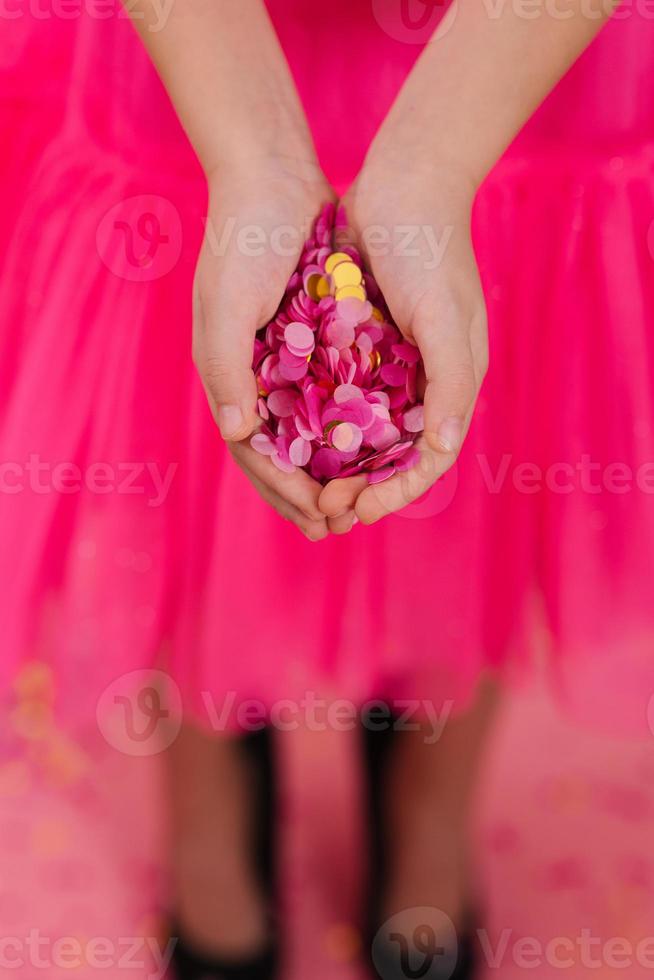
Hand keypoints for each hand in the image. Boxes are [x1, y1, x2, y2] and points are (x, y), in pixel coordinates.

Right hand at [193, 156, 334, 539]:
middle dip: (305, 493)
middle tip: (337, 528)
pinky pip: (324, 396)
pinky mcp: (308, 339)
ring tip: (353, 502)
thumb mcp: (226, 304)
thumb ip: (225, 369)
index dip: (283, 489)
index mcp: (227, 375)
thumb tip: (238, 433)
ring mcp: (280, 358)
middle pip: (278, 452)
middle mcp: (252, 375)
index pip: (254, 450)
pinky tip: (366, 447)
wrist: (270, 176)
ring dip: (325, 470)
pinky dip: (340, 428)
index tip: (318, 519)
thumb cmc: (243, 241)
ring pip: (303, 431)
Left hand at [319, 160, 487, 525]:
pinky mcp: (360, 340)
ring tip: (302, 484)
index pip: (426, 460)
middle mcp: (422, 380)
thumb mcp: (447, 318)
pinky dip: (320, 418)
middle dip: (358, 486)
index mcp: (452, 384)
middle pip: (389, 454)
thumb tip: (440, 451)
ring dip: (334, 461)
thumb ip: (451, 384)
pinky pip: (340, 392)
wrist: (405, 181)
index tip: (359, 512)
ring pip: (361, 430)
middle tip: (320, 508)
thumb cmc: (432, 250)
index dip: (395, 492)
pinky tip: (289, 434)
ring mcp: (390, 361)